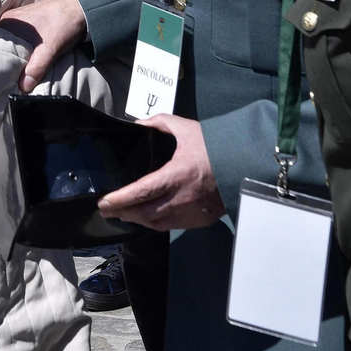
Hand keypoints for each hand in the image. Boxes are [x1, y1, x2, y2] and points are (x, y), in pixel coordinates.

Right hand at [0, 0, 86, 91]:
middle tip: (10, 79)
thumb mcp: (50, 49)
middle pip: (1, 47)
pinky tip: (27, 60)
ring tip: (18, 73)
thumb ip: (36, 68)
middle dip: (6, 62)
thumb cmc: (62, 24)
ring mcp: (17, 21)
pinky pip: (18, 41)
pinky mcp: (26, 24)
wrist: (79, 9)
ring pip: (11, 45)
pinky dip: (21, 50)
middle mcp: (8, 20)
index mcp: (7, 23)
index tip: (0, 77)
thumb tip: (23, 87)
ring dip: (15, 57)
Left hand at [98, 114, 225, 230]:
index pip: (141, 191)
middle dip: (122, 213)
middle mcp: (183, 198)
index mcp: (177, 174)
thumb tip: (138, 126)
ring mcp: (192, 212)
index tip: (104, 202)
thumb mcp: (184, 127)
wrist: (246, 164)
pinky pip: (172, 226)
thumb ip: (158, 123)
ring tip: (123, 213)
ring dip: (137, 220)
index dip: (120, 199)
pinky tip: (147, 217)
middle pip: (145, 213)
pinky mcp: (200, 220)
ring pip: (156, 224)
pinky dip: (155, 223)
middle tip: (106, 209)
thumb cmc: (215, 146)